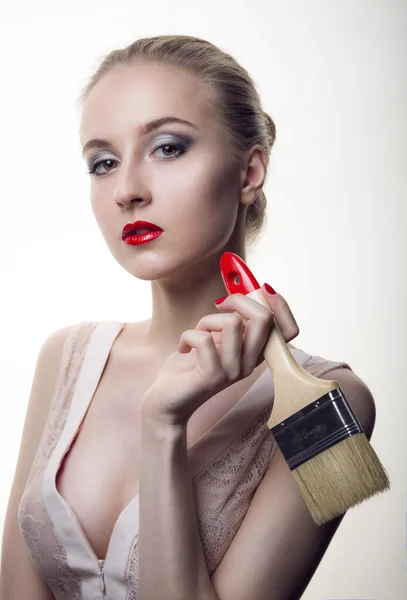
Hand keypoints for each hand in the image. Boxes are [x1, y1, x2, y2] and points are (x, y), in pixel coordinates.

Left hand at [141, 285, 299, 427]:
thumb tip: (241, 286)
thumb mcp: (217, 338)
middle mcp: (250, 363)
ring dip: (208, 320)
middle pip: (265, 319)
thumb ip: (233, 320)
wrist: (167, 402)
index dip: (280, 305)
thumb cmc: (190, 366)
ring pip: (232, 323)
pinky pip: (204, 338)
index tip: (259, 289)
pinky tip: (183, 347)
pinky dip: (188, 335)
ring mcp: (233, 372)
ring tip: (197, 333)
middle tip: (220, 305)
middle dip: (239, 299)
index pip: (289, 330)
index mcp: (255, 353)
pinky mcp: (211, 377)